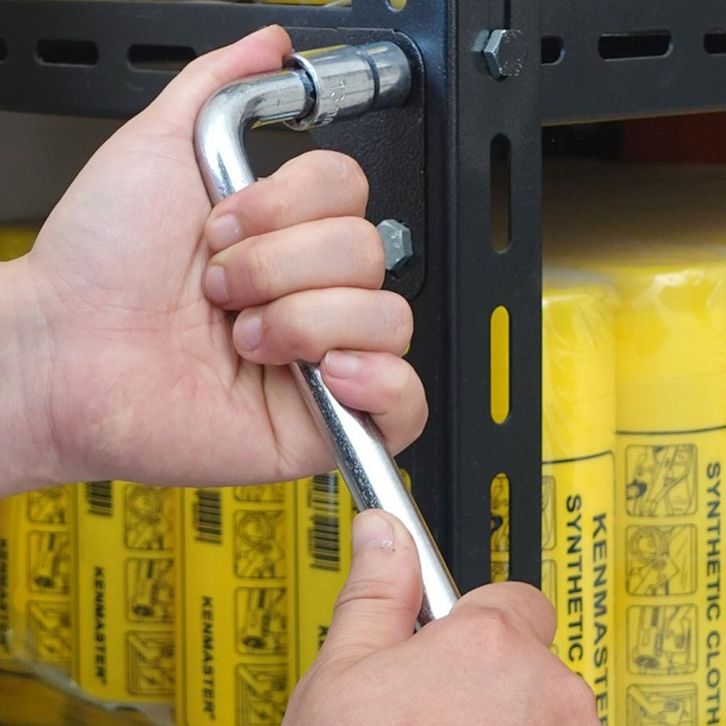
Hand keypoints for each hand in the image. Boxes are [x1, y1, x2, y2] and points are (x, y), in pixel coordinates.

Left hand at [0, 27, 426, 490]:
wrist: (65, 355)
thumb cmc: (100, 265)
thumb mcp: (159, 147)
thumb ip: (221, 87)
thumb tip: (272, 48)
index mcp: (286, 238)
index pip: (354, 195)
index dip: (292, 205)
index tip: (224, 225)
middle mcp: (310, 294)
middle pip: (372, 252)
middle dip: (281, 266)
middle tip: (222, 288)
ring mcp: (322, 359)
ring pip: (388, 318)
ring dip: (303, 322)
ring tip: (242, 339)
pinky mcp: (326, 422)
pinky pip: (406, 403)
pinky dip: (381, 384)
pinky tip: (324, 373)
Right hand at [284, 510, 599, 725]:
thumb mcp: (343, 676)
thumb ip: (376, 591)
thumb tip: (384, 532)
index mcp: (490, 645)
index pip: (514, 599)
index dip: (473, 625)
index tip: (450, 647)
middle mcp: (550, 694)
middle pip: (532, 659)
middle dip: (492, 678)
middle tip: (437, 713)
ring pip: (545, 714)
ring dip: (510, 725)